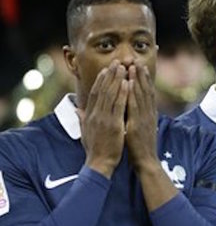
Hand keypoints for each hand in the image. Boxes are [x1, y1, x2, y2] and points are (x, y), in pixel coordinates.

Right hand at [78, 61, 127, 177]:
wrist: (99, 164)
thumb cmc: (95, 150)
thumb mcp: (85, 132)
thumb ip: (82, 119)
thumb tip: (77, 110)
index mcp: (90, 116)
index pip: (95, 94)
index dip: (101, 80)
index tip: (106, 69)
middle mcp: (95, 115)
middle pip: (103, 90)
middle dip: (110, 74)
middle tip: (117, 62)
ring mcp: (104, 119)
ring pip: (111, 94)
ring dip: (117, 79)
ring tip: (123, 67)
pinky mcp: (114, 125)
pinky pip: (119, 106)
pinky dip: (123, 93)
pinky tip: (128, 83)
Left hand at [125, 61, 157, 172]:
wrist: (146, 162)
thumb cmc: (139, 148)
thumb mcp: (138, 130)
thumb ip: (135, 119)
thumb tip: (132, 111)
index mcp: (147, 115)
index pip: (146, 93)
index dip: (143, 80)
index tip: (139, 67)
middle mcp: (148, 114)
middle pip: (146, 90)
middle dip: (141, 74)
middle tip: (137, 60)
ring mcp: (144, 118)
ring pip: (141, 94)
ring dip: (138, 79)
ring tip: (134, 65)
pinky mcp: (138, 124)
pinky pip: (135, 105)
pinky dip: (132, 92)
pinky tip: (130, 82)